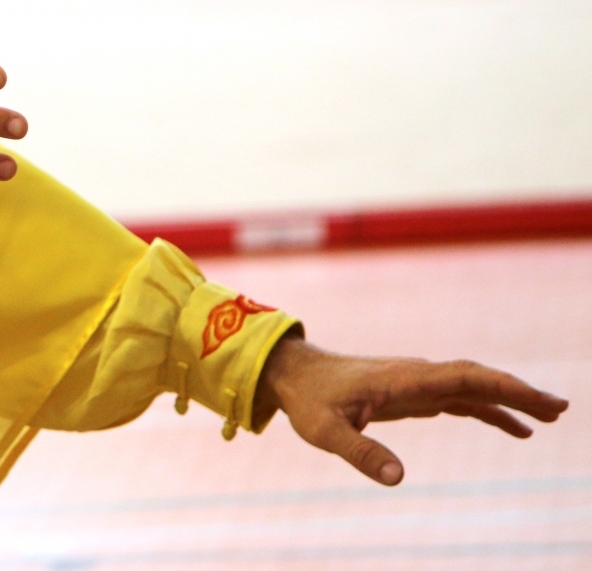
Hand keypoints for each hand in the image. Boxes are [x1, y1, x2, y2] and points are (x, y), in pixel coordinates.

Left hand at [255, 335, 568, 484]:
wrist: (293, 373)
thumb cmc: (307, 401)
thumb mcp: (324, 432)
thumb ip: (360, 453)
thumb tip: (399, 479)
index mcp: (403, 380)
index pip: (463, 379)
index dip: (502, 388)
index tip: (538, 400)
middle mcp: (417, 376)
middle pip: (477, 379)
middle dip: (518, 391)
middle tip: (559, 409)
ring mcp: (418, 383)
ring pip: (473, 387)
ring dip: (510, 399)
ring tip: (551, 417)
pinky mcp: (414, 393)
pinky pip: (462, 399)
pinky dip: (490, 409)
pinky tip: (515, 428)